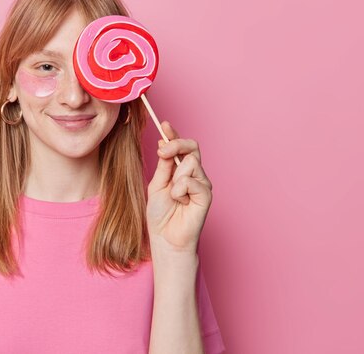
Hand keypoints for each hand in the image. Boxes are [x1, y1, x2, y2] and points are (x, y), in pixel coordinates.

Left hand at [146, 121, 212, 254]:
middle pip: (192, 147)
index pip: (181, 147)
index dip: (174, 135)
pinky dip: (180, 190)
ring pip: (191, 163)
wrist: (165, 238)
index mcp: (180, 170)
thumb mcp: (156, 184)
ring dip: (175, 178)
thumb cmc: (160, 214)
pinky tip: (180, 202)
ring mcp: (202, 184)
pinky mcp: (206, 195)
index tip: (165, 124)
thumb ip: (163, 165)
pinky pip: (192, 181)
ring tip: (173, 195)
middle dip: (175, 144)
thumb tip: (164, 142)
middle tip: (161, 152)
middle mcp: (194, 174)